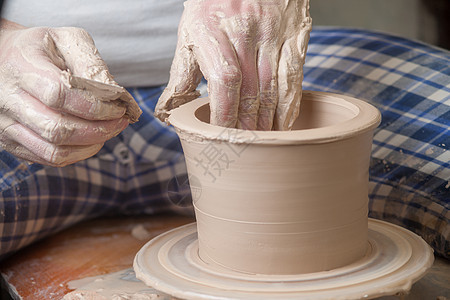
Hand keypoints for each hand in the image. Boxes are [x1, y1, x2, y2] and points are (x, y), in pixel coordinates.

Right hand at [0, 20, 132, 165]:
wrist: (3, 59)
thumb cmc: (41, 48)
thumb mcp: (66, 40)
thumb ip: (91, 62)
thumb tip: (115, 92)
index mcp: (21, 68)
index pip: (60, 95)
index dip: (96, 106)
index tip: (119, 107)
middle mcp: (7, 100)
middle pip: (58, 129)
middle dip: (99, 129)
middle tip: (120, 121)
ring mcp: (5, 125)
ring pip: (54, 151)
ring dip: (91, 145)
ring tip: (109, 131)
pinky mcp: (11, 142)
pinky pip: (48, 158)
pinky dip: (77, 154)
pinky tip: (92, 139)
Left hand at [155, 0, 311, 129]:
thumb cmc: (212, 8)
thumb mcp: (189, 35)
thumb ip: (180, 76)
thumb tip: (168, 113)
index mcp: (214, 31)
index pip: (225, 82)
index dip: (225, 114)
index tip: (222, 137)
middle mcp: (246, 31)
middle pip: (251, 90)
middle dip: (247, 124)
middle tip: (244, 148)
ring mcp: (273, 33)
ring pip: (274, 87)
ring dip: (269, 120)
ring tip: (262, 142)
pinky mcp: (294, 36)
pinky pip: (294, 77)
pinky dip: (289, 105)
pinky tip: (283, 123)